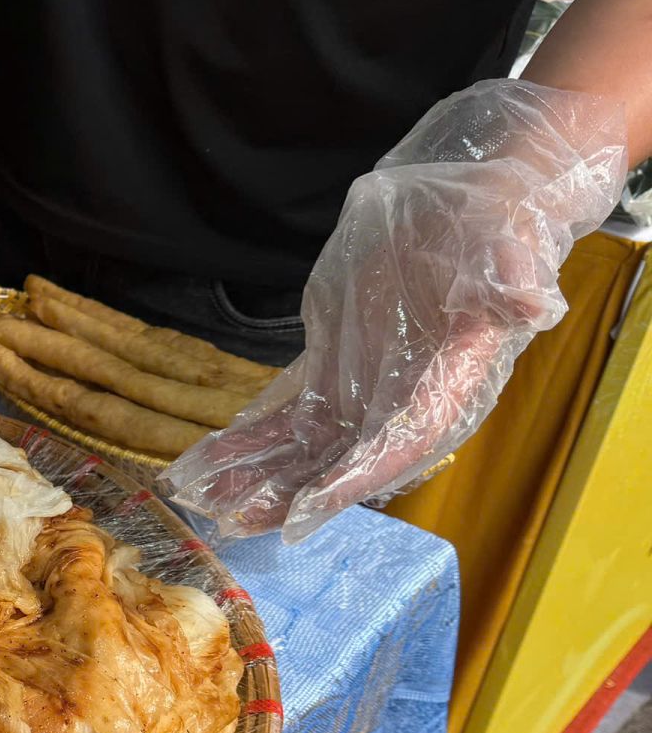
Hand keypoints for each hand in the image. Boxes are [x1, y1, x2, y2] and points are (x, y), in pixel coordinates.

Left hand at [163, 80, 626, 542]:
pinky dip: (247, 440)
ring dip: (254, 476)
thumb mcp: (507, 246)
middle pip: (340, 463)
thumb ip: (513, 280)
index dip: (354, 479)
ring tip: (199, 499)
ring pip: (304, 450)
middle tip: (230, 519)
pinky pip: (285, 417)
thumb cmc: (494, 230)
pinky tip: (205, 464)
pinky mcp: (332, 372)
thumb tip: (534, 302)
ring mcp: (364, 392)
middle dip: (285, 492)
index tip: (305, 509)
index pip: (400, 444)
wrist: (468, 214)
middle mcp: (403, 402)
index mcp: (451, 383)